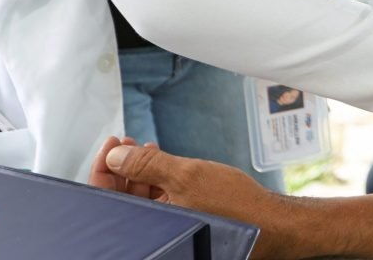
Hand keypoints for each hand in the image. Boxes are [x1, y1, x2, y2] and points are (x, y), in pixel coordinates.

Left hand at [92, 141, 291, 258]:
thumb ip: (148, 165)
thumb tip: (116, 155)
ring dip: (139, 171)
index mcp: (150, 226)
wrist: (268, 223)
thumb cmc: (235, 207)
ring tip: (145, 150)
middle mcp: (155, 229)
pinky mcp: (182, 221)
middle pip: (122, 198)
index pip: (109, 199)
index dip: (104, 168)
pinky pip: (158, 201)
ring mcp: (169, 225)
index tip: (112, 144)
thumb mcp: (188, 176)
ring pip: (140, 198)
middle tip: (126, 143)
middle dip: (121, 167)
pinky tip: (162, 163)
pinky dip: (156, 180)